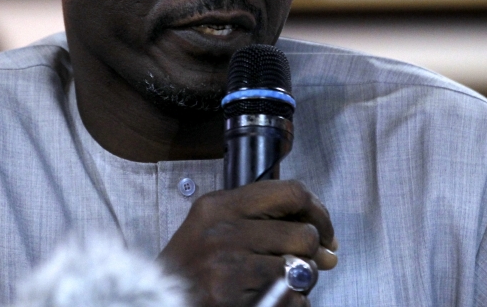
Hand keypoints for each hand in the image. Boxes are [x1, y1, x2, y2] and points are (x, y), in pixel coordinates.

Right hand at [158, 180, 338, 306]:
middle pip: (302, 233)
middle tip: (305, 264)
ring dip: (302, 280)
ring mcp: (226, 262)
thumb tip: (327, 244)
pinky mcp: (230, 294)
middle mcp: (222, 228)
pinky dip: (290, 303)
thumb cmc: (189, 271)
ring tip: (282, 284)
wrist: (159, 301)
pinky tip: (270, 301)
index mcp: (218, 205)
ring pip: (301, 268)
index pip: (289, 192)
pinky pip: (290, 298)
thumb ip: (264, 226)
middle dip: (313, 254)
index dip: (318, 211)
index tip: (324, 230)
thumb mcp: (215, 230)